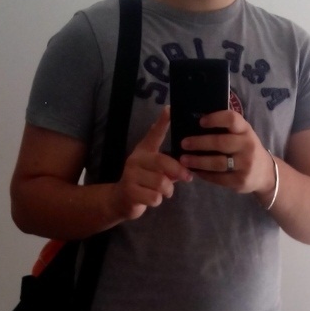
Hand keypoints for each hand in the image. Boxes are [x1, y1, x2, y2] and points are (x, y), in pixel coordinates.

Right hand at [112, 106, 191, 220]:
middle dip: (178, 171)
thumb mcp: (156, 170)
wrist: (121, 200)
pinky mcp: (130, 191)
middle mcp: (136, 159)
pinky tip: (152, 199)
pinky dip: (158, 201)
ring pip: (161, 183)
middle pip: (162, 162)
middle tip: (187, 177)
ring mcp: (131, 175)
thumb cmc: (144, 182)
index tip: (170, 109)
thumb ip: (169, 164)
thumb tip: (188, 161)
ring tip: (165, 191)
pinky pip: (154, 197)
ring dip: (168, 191)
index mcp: (144, 151)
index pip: (154, 134)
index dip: (162, 122)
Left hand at [178, 110, 274, 198]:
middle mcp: (248, 146)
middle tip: (184, 143)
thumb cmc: (246, 149)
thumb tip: (195, 126)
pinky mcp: (240, 181)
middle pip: (220, 142)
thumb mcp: (242, 135)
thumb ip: (226, 130)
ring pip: (217, 163)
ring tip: (184, 160)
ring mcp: (245, 165)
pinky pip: (218, 178)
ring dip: (198, 161)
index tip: (200, 122)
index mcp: (246, 130)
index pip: (232, 119)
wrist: (266, 173)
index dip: (215, 119)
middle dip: (199, 143)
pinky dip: (204, 174)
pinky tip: (195, 171)